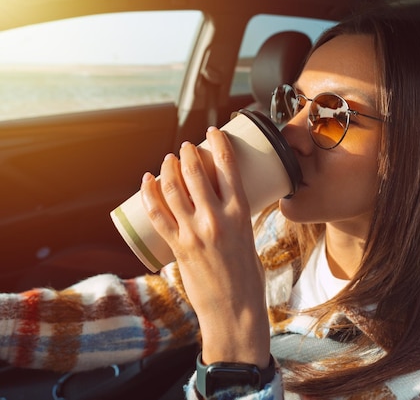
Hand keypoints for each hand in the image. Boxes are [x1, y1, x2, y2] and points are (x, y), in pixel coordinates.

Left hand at [140, 126, 269, 367]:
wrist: (234, 310)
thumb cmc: (248, 277)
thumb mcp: (249, 238)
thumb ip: (233, 219)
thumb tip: (220, 203)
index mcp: (241, 214)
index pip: (228, 168)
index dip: (218, 144)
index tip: (212, 131)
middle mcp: (216, 219)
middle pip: (196, 174)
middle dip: (188, 153)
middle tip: (185, 146)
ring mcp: (194, 233)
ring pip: (174, 190)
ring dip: (168, 168)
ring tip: (168, 158)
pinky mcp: (178, 247)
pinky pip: (158, 214)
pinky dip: (150, 194)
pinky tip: (147, 181)